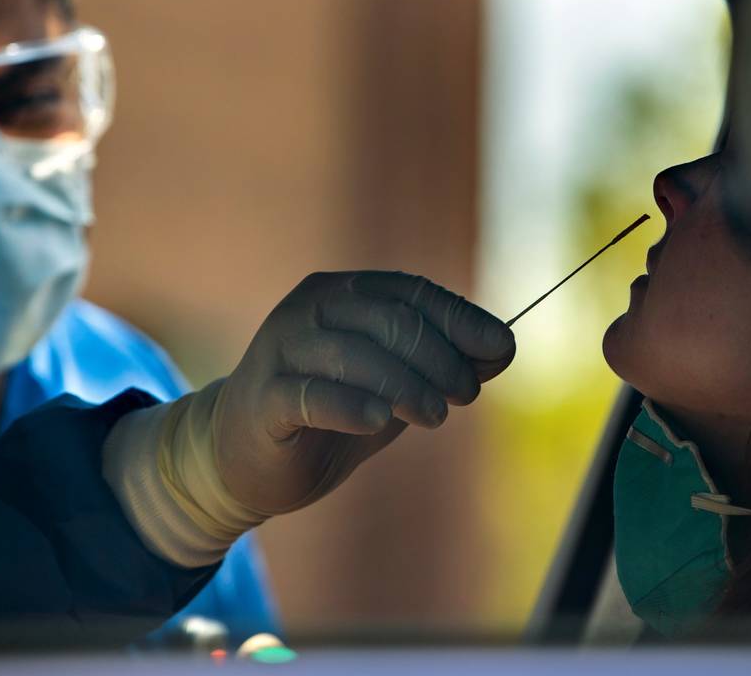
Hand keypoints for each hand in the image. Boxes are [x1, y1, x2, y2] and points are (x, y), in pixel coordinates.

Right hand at [212, 271, 514, 515]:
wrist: (245, 458)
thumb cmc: (330, 413)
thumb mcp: (393, 385)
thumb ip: (442, 363)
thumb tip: (505, 347)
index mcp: (344, 292)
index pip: (412, 293)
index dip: (462, 320)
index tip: (502, 349)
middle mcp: (310, 309)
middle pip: (389, 320)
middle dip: (440, 357)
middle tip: (465, 395)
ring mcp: (280, 350)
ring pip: (355, 355)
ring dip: (407, 385)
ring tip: (436, 417)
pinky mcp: (261, 399)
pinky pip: (308, 395)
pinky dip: (349, 404)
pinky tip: (377, 420)